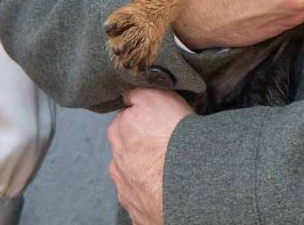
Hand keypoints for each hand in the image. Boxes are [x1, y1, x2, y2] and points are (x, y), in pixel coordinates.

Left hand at [107, 88, 192, 224]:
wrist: (187, 178)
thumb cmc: (171, 133)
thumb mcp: (154, 95)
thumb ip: (136, 92)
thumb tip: (127, 92)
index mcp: (117, 133)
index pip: (124, 119)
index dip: (141, 116)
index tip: (157, 118)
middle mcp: (116, 163)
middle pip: (126, 149)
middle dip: (140, 145)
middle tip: (164, 141)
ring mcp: (126, 190)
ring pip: (134, 175)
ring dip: (145, 170)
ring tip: (168, 165)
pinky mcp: (138, 212)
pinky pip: (144, 199)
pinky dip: (153, 192)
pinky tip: (167, 185)